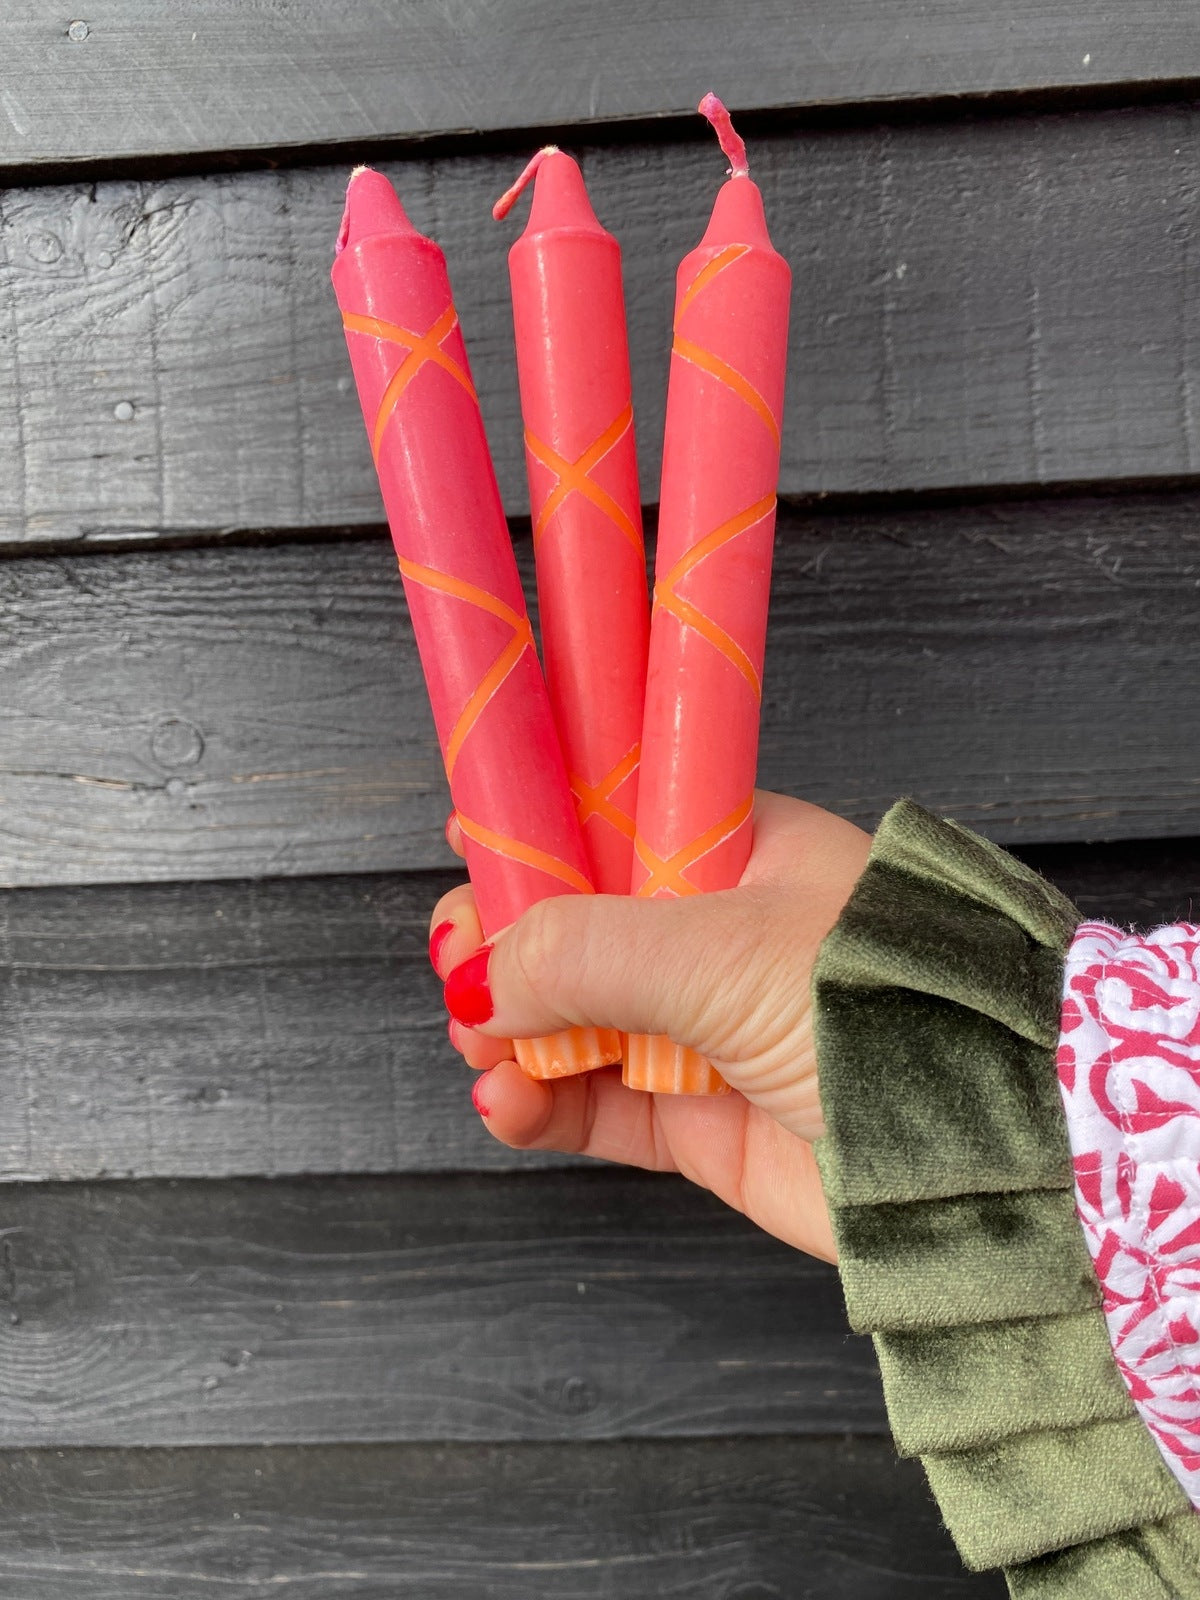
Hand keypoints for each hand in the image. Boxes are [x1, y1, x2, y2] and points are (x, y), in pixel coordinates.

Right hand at [428, 791, 870, 1261]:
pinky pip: (590, 1105)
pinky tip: (505, 1099)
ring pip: (570, 1019)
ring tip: (481, 1043)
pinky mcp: (697, 1121)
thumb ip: (584, 949)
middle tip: (460, 964)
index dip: (539, 832)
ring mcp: (703, 1028)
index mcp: (734, 852)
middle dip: (506, 946)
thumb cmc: (881, 1008)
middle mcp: (714, 934)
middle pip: (574, 925)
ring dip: (509, 1030)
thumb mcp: (717, 947)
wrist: (979, 1152)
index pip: (612, 820)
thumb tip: (477, 972)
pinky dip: (537, 1103)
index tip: (472, 846)